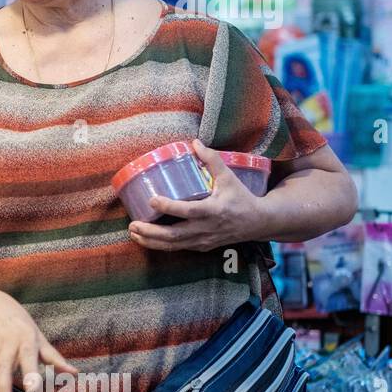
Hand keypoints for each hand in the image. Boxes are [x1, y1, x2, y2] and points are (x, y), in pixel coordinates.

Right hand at [0, 288, 75, 391]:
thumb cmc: (17, 323)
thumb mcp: (38, 336)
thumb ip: (54, 357)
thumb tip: (73, 373)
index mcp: (24, 339)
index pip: (28, 356)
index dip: (30, 373)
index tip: (32, 389)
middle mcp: (5, 345)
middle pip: (2, 367)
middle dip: (2, 387)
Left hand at [128, 139, 267, 251]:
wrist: (258, 223)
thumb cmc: (242, 198)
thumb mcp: (229, 177)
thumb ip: (212, 160)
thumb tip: (194, 142)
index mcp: (214, 210)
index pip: (188, 211)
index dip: (169, 206)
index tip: (152, 199)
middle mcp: (207, 228)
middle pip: (175, 235)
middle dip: (151, 232)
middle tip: (133, 224)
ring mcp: (203, 240)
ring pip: (174, 245)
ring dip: (151, 241)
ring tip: (133, 233)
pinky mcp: (202, 247)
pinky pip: (178, 248)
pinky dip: (161, 245)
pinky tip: (145, 239)